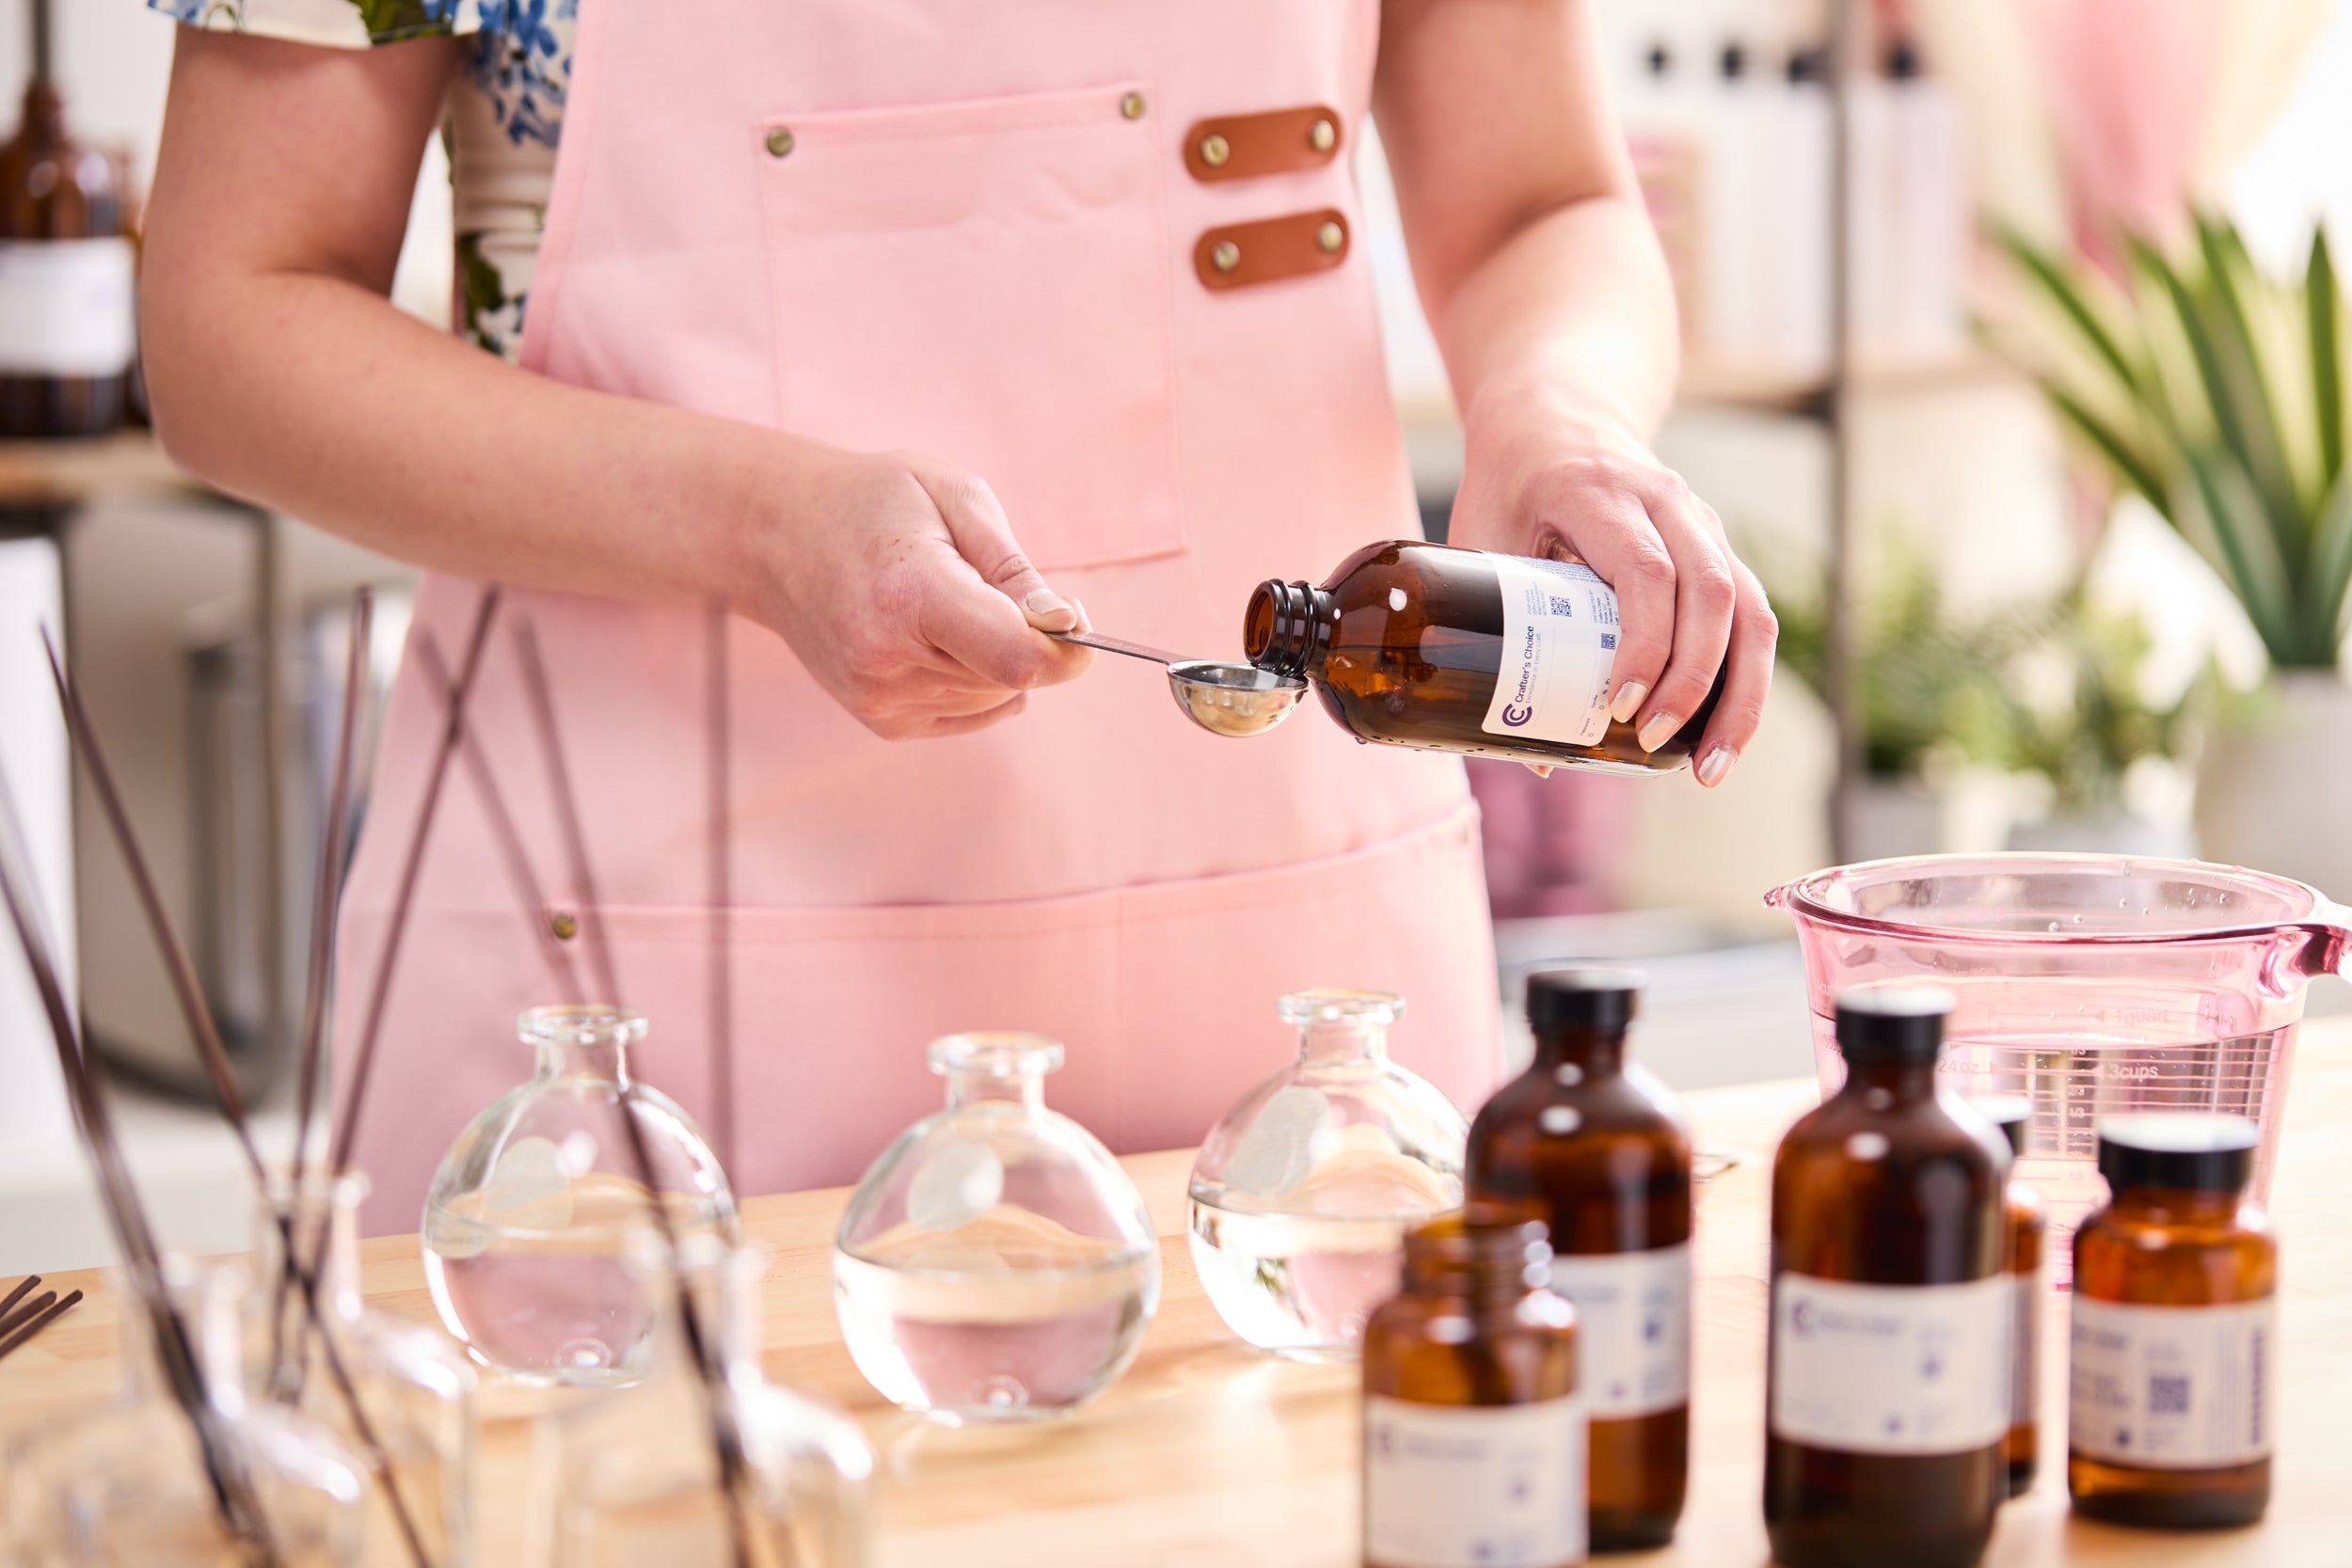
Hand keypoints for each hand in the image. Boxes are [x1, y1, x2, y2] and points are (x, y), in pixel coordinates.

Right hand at [746, 448, 1092, 738]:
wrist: (779, 536)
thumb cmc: (875, 503)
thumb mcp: (954, 496)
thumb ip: (1014, 567)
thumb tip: (1066, 625)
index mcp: (911, 595)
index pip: (1018, 658)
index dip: (1064, 647)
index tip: (1071, 617)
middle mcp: (887, 659)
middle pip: (1012, 677)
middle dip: (1025, 638)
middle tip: (983, 582)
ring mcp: (878, 697)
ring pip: (995, 697)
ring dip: (995, 656)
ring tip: (945, 602)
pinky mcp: (880, 719)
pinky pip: (971, 712)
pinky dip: (975, 678)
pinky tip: (936, 636)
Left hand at [1447, 383, 1776, 785]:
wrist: (1556, 414)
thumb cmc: (1509, 484)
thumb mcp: (1480, 536)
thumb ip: (1489, 627)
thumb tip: (1528, 749)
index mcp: (1599, 492)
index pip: (1645, 570)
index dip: (1644, 643)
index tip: (1621, 706)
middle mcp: (1667, 501)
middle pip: (1709, 593)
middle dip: (1693, 680)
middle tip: (1655, 744)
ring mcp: (1702, 522)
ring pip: (1748, 608)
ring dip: (1739, 694)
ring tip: (1709, 768)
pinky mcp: (1718, 548)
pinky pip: (1751, 614)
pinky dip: (1747, 678)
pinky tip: (1727, 734)